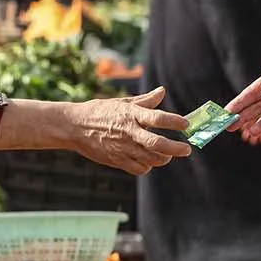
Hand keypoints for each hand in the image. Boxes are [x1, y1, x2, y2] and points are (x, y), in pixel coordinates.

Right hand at [59, 87, 191, 174]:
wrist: (74, 127)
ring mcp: (122, 148)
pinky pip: (139, 168)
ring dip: (164, 158)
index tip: (186, 124)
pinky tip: (149, 160)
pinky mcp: (117, 160)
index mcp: (131, 115)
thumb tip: (162, 91)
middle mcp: (129, 132)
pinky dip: (148, 166)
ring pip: (151, 159)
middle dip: (176, 148)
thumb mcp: (123, 103)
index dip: (174, 121)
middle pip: (158, 144)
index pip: (157, 118)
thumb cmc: (100, 112)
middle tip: (187, 149)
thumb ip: (145, 100)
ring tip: (168, 154)